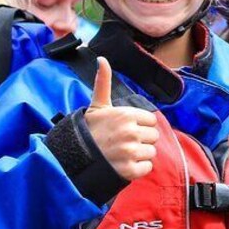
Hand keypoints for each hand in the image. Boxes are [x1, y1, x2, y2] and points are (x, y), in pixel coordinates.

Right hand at [84, 57, 158, 180]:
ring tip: (123, 153)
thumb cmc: (89, 130)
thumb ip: (103, 82)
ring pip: (151, 152)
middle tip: (124, 142)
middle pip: (154, 136)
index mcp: (126, 115)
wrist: (74, 157)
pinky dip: (138, 168)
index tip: (127, 128)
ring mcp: (130, 152)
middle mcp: (131, 132)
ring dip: (140, 154)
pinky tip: (124, 164)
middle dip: (142, 140)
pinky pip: (147, 168)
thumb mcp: (97, 106)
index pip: (151, 120)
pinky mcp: (129, 170)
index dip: (141, 125)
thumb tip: (101, 59)